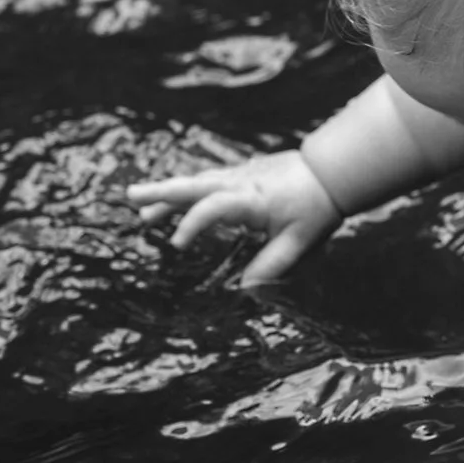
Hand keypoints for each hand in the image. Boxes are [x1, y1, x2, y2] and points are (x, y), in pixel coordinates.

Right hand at [130, 149, 340, 287]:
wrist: (333, 170)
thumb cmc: (317, 207)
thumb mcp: (299, 242)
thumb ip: (271, 265)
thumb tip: (245, 291)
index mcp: (251, 199)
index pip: (213, 207)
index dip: (192, 223)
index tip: (176, 245)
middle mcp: (240, 183)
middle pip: (194, 184)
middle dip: (161, 192)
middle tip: (131, 197)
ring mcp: (239, 175)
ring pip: (197, 182)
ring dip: (169, 193)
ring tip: (140, 209)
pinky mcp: (242, 174)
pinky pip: (207, 181)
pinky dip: (187, 190)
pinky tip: (172, 199)